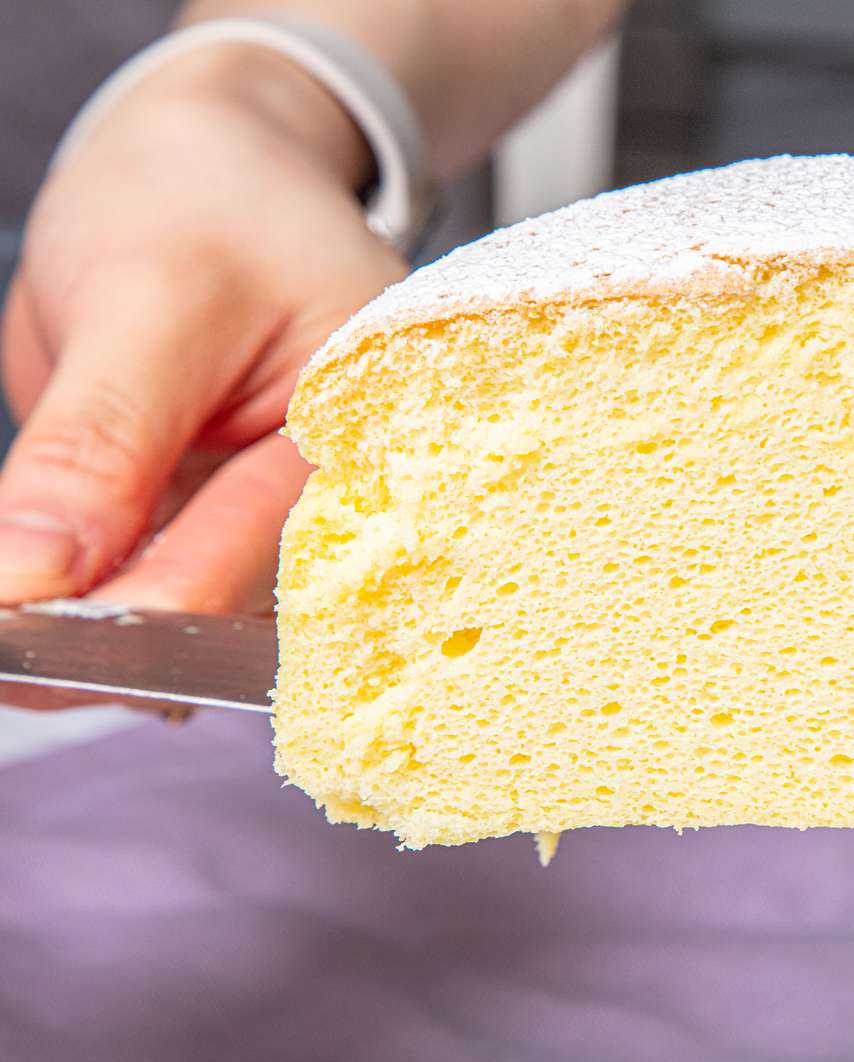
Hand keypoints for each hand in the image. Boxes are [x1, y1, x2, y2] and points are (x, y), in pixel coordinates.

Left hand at [0, 43, 404, 613]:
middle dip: (109, 642)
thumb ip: (103, 443)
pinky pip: (159, 581)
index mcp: (370, 434)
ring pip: (191, 613)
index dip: (136, 615)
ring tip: (7, 644)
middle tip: (4, 656)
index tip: (17, 649)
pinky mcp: (222, 518)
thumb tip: (29, 581)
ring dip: (89, 634)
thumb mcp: (150, 300)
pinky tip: (33, 618)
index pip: (257, 561)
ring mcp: (279, 513)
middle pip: (234, 610)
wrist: (209, 166)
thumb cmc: (205, 201)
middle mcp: (341, 492)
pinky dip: (87, 599)